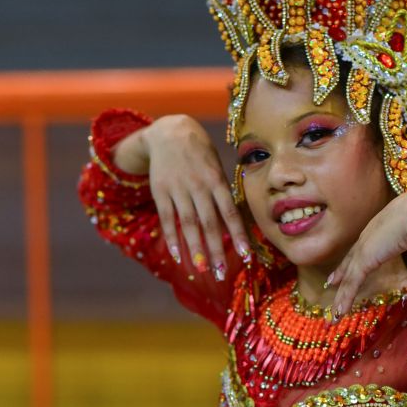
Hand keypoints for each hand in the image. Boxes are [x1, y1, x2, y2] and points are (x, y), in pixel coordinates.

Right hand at [115, 115, 249, 276]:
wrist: (170, 132)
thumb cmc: (201, 155)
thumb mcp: (217, 169)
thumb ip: (223, 195)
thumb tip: (232, 226)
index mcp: (217, 181)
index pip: (230, 213)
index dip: (238, 235)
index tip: (246, 256)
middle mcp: (198, 186)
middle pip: (209, 223)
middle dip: (216, 250)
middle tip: (222, 273)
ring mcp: (178, 189)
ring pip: (188, 224)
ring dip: (195, 248)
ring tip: (202, 270)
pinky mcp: (161, 191)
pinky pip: (167, 218)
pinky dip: (171, 238)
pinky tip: (177, 255)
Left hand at [328, 185, 406, 316]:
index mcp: (384, 226)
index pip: (366, 246)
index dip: (357, 257)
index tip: (350, 265)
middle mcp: (371, 234)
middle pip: (352, 259)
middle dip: (341, 272)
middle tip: (330, 283)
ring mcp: (366, 246)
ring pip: (350, 275)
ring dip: (342, 296)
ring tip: (334, 314)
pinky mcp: (365, 258)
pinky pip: (352, 282)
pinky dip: (345, 299)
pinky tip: (339, 314)